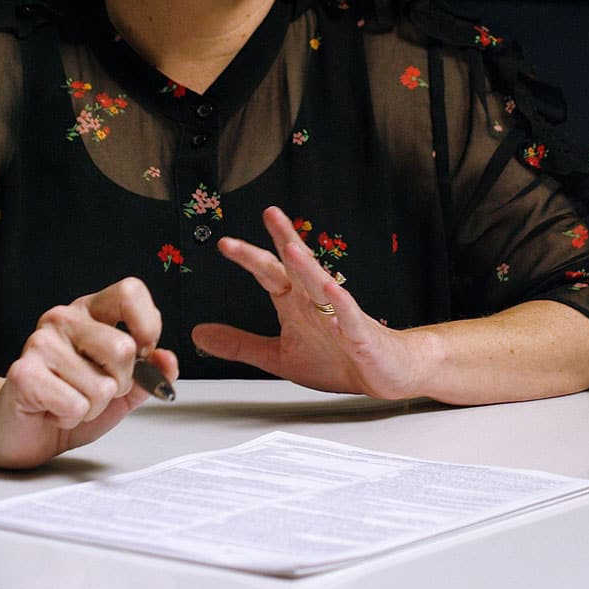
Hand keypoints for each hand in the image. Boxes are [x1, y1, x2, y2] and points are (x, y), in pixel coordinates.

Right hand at [0, 277, 177, 467]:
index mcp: (90, 312)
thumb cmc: (68, 402)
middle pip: (123, 348)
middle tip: (97, 390)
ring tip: (71, 401)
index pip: (130, 293)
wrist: (21, 430)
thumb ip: (149, 374)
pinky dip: (72, 418)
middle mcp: (63, 320)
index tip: (143, 352)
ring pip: (102, 386)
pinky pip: (76, 404)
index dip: (148, 326)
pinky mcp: (24, 373)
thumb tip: (167, 360)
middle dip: (121, 384)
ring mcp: (40, 343)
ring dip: (93, 407)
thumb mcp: (121, 390)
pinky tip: (54, 410)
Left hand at [191, 205, 432, 397]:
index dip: (250, 257)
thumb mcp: (278, 356)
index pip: (271, 272)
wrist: (388, 373)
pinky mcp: (361, 335)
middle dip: (282, 242)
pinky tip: (332, 292)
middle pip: (297, 267)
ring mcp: (340, 316)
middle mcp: (317, 302)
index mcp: (296, 303)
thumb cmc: (340, 359)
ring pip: (322, 285)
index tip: (226, 242)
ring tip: (291, 248)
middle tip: (270, 215)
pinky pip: (350, 318)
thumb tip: (200, 333)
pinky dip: (342, 305)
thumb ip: (241, 344)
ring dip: (307, 267)